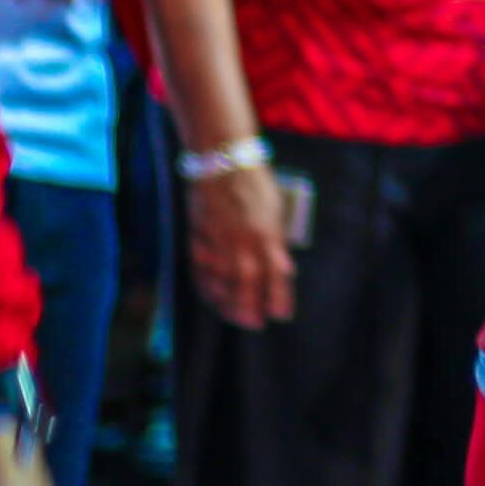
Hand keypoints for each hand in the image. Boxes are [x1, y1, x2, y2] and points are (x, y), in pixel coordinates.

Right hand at [187, 164, 298, 329]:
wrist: (223, 162)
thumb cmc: (254, 185)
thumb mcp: (276, 211)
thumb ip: (278, 242)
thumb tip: (284, 269)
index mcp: (267, 234)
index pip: (275, 274)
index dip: (279, 297)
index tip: (282, 315)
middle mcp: (243, 240)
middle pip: (248, 283)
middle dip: (252, 307)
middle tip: (254, 323)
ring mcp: (219, 240)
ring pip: (223, 281)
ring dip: (229, 303)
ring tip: (235, 316)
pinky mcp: (200, 237)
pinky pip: (202, 269)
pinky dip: (208, 287)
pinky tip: (213, 297)